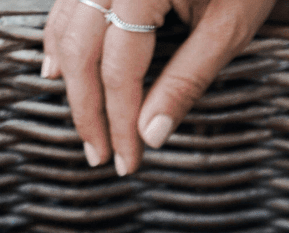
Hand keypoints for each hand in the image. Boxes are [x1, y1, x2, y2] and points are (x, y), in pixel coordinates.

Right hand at [42, 0, 275, 173]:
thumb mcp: (227, 30)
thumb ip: (186, 82)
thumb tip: (151, 136)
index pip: (119, 72)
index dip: (119, 123)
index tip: (127, 161)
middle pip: (81, 51)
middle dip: (87, 110)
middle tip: (99, 156)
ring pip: (66, 25)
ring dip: (70, 78)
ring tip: (83, 122)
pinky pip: (69, 4)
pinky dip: (64, 39)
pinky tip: (61, 68)